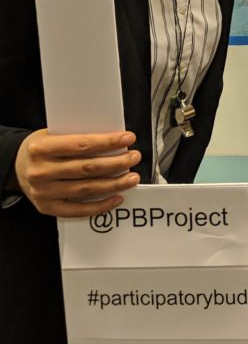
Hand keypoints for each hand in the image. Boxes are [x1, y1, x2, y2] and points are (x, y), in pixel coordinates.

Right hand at [13, 129, 140, 217]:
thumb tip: (113, 139)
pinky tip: (116, 197)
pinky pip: (78, 210)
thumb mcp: (52, 134)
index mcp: (42, 148)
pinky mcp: (48, 207)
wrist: (16, 167)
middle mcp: (41, 171)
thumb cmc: (41, 149)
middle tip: (133, 157)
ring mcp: (44, 192)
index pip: (81, 145)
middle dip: (116, 163)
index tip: (127, 138)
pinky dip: (100, 205)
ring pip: (87, 189)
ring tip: (131, 177)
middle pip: (87, 168)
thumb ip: (77, 137)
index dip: (108, 142)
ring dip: (114, 184)